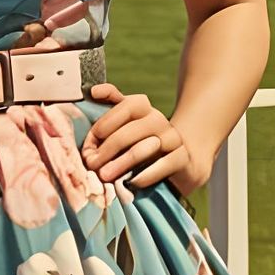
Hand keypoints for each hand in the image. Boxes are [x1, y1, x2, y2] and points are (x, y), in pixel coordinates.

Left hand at [81, 82, 208, 195]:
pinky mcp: (182, 158)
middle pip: (131, 130)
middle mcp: (158, 120)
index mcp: (143, 107)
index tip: (91, 140)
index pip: (126, 106)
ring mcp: (172, 138)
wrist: (181, 162)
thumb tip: (94, 91)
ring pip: (144, 148)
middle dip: (108, 148)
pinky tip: (131, 183)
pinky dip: (145, 175)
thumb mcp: (125, 122)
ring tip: (105, 175)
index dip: (107, 122)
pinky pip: (163, 165)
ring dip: (121, 163)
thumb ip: (110, 105)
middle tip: (92, 164)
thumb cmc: (141, 141)